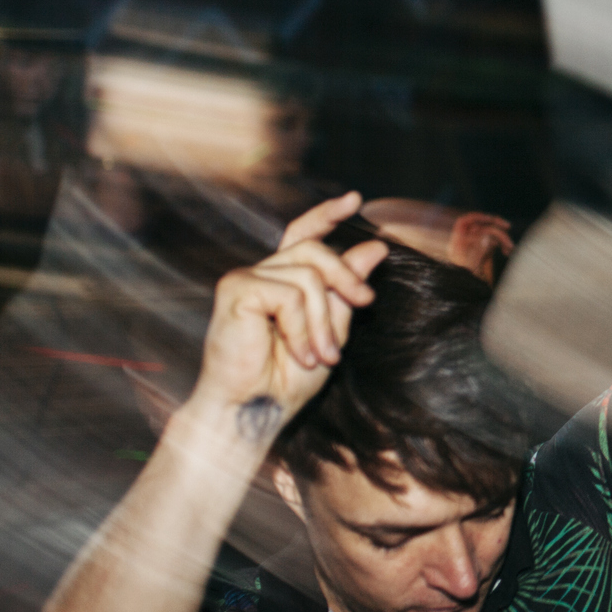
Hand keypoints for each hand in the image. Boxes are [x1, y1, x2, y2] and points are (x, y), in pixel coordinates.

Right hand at [191, 192, 387, 439]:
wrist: (253, 410)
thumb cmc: (285, 380)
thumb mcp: (332, 330)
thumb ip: (347, 289)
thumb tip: (375, 248)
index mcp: (282, 281)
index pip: (304, 235)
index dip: (327, 214)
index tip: (355, 201)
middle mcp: (262, 273)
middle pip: (316, 250)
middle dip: (347, 278)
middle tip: (366, 303)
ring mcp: (246, 279)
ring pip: (309, 276)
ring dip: (324, 321)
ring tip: (321, 355)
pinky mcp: (236, 289)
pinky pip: (290, 294)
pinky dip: (302, 327)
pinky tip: (299, 352)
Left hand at [447, 211, 514, 283]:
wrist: (468, 296)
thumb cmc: (466, 283)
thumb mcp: (472, 267)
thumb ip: (479, 251)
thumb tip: (488, 237)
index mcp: (457, 243)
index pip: (464, 222)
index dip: (476, 217)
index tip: (490, 218)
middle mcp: (466, 243)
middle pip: (479, 225)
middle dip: (495, 225)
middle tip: (508, 226)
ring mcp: (475, 247)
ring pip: (490, 234)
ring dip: (502, 238)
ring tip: (511, 247)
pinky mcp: (484, 253)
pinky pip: (494, 243)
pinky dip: (501, 245)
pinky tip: (507, 252)